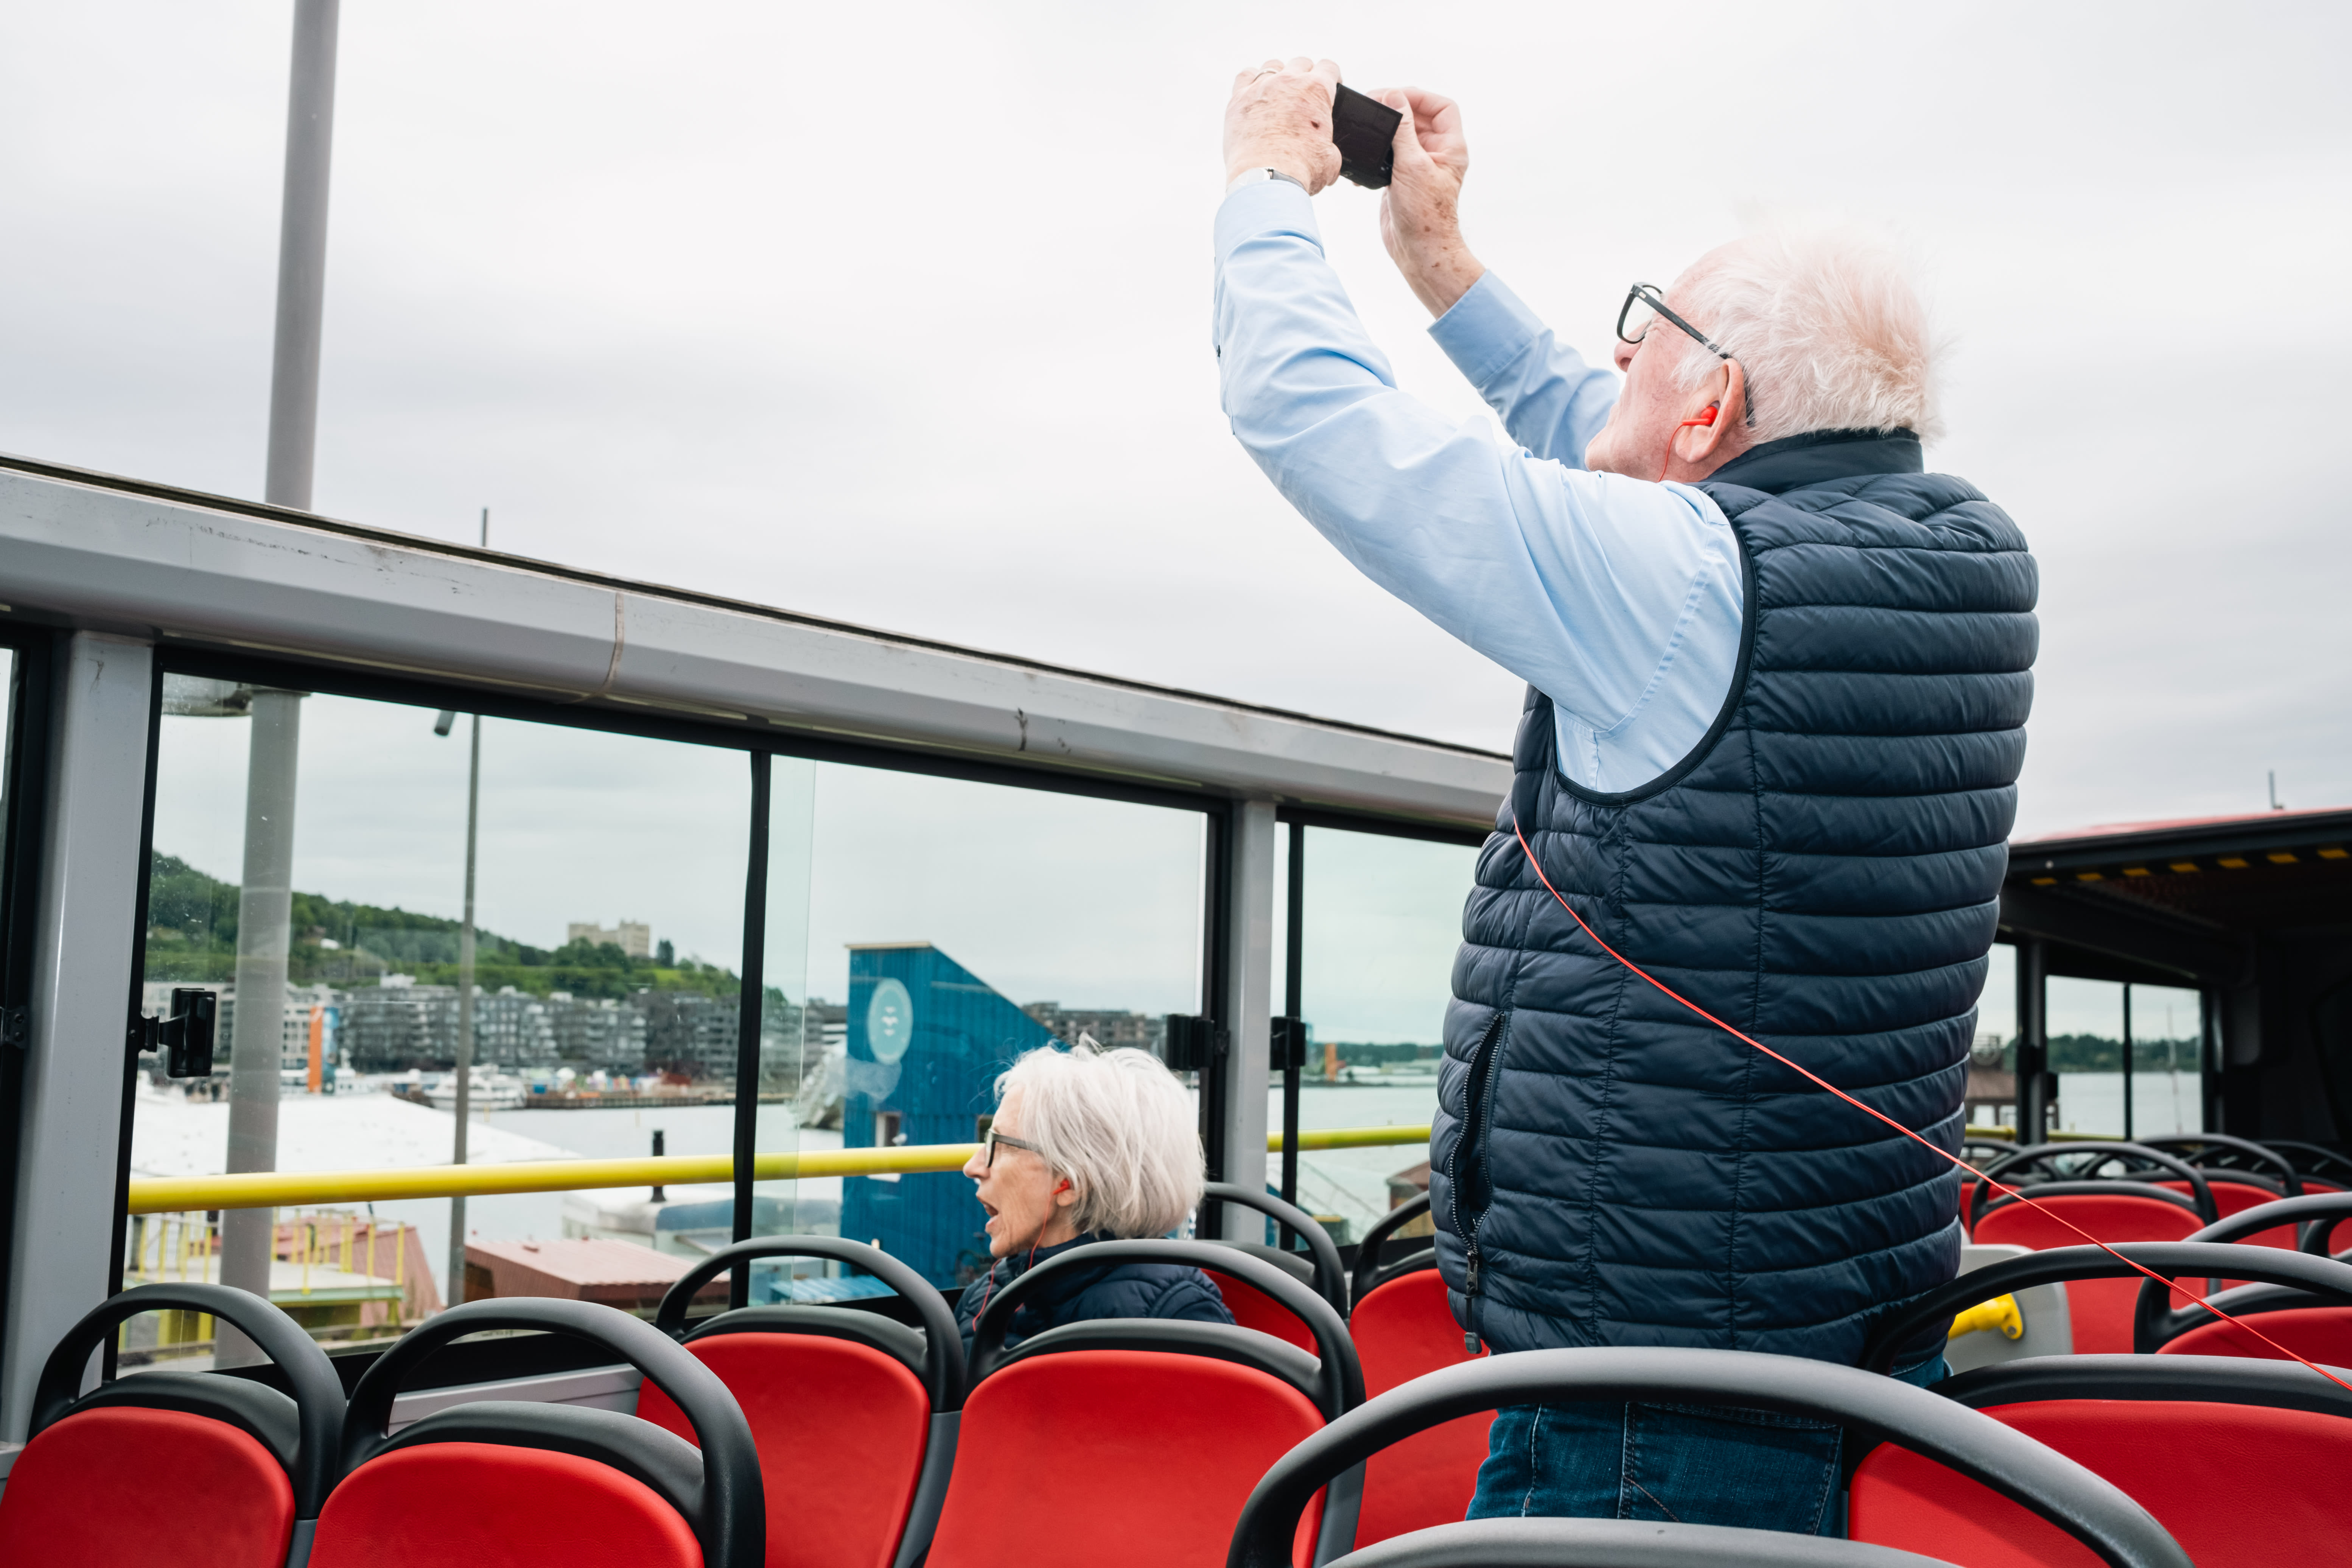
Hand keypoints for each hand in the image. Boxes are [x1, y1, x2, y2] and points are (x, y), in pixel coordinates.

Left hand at [1223, 57, 1343, 193]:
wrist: (1267, 178)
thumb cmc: (1300, 170)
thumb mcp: (1330, 160)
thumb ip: (1330, 146)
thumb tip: (1327, 153)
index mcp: (1316, 90)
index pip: (1328, 68)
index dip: (1332, 77)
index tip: (1330, 86)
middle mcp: (1289, 81)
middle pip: (1301, 63)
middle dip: (1306, 75)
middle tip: (1304, 94)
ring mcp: (1262, 87)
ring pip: (1273, 66)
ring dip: (1279, 75)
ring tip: (1279, 93)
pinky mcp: (1239, 99)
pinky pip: (1245, 76)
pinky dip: (1251, 80)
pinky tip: (1254, 92)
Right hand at [1376, 87, 1483, 316]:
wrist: (1418, 251)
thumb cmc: (1424, 215)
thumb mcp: (1412, 164)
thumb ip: (1403, 129)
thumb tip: (1395, 97)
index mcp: (1450, 147)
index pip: (1442, 107)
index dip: (1421, 97)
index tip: (1396, 96)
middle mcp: (1436, 154)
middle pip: (1418, 118)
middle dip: (1396, 110)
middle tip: (1373, 105)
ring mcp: (1418, 166)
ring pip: (1402, 136)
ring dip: (1384, 131)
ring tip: (1365, 127)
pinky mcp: (1402, 179)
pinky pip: (1390, 155)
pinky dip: (1377, 153)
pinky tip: (1364, 159)